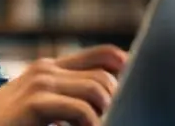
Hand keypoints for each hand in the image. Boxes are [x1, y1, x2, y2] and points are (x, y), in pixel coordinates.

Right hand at [0, 44, 127, 125]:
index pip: (104, 55)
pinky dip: (92, 124)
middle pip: (107, 75)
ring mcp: (40, 83)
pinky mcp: (34, 103)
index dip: (128, 69)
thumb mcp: (37, 109)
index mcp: (50, 69)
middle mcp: (46, 70)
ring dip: (108, 114)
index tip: (140, 89)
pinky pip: (81, 110)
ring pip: (99, 89)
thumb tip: (105, 103)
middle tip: (122, 118)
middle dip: (121, 101)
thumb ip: (65, 100)